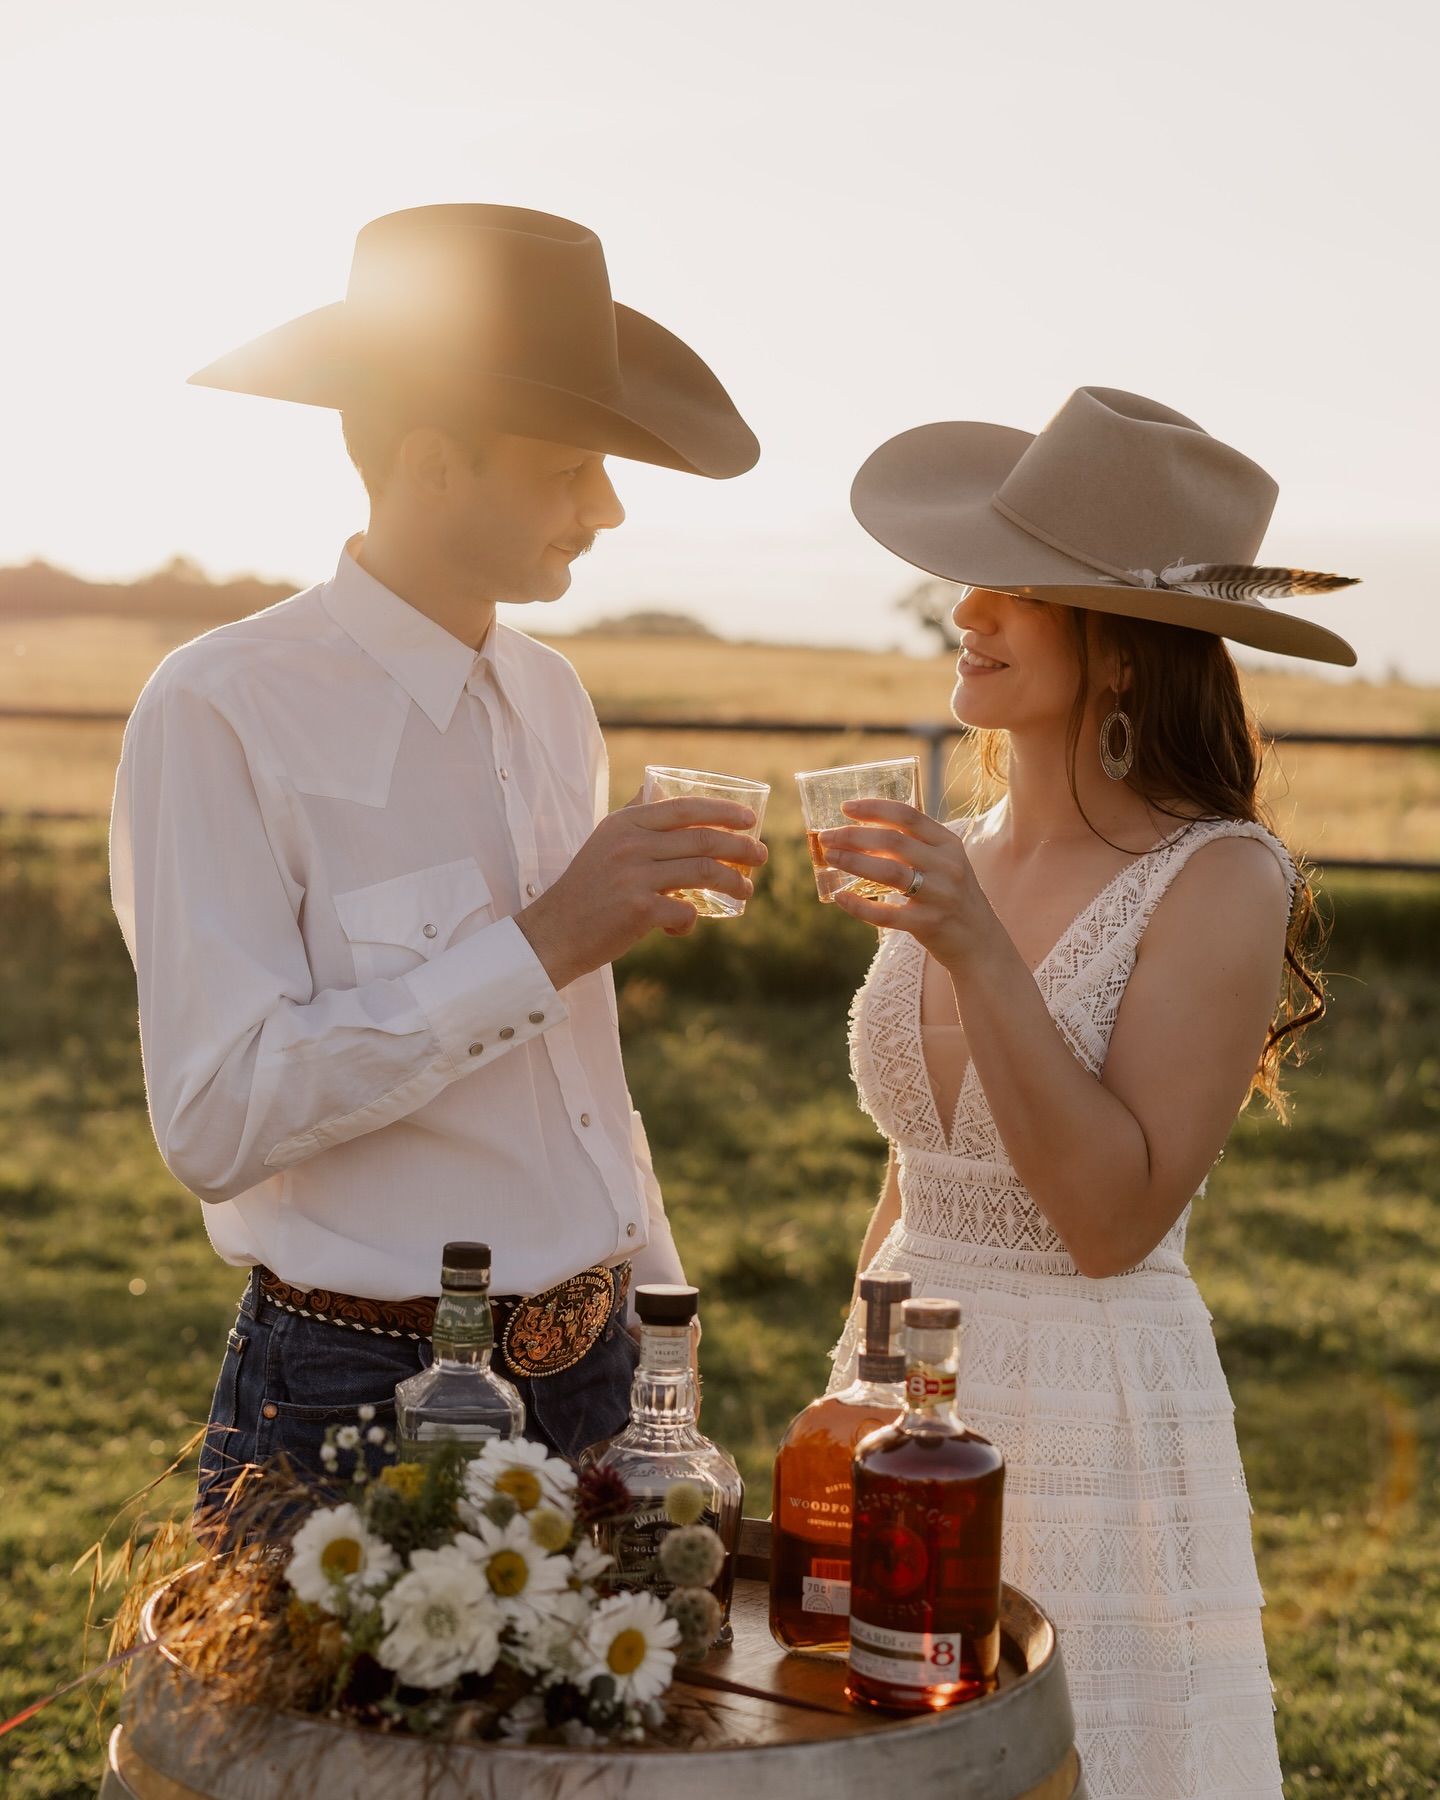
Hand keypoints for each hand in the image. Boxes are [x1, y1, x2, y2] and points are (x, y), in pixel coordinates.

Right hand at [516, 794, 766, 989]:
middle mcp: (631, 845)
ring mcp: (635, 877)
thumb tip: (657, 790)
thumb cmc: (585, 888)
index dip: (723, 811)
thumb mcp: (603, 840)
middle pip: (703, 839)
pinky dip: (691, 921)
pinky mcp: (639, 910)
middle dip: (741, 848)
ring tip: (746, 890)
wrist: (554, 932)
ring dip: (733, 882)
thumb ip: (632, 815)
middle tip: (760, 857)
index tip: (749, 820)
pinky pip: (686, 912)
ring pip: (704, 872)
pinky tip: (682, 926)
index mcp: (625, 823)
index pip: (685, 808)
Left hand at [817, 799, 1000, 970]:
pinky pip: (886, 914)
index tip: (845, 808)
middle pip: (893, 841)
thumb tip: (860, 834)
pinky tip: (840, 897)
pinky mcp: (928, 924)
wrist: (979, 942)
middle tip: (827, 837)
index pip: (908, 816)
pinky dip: (859, 905)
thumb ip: (912, 847)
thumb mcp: (942, 864)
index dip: (874, 808)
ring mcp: (940, 895)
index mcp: (948, 843)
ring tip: (830, 857)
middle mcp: (947, 866)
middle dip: (853, 836)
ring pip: (889, 872)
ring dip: (853, 862)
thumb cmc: (951, 896)